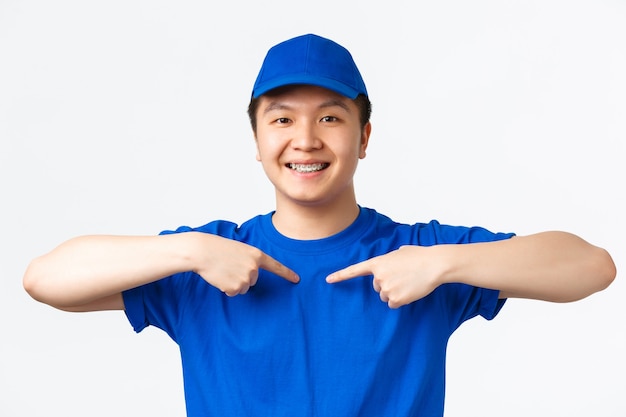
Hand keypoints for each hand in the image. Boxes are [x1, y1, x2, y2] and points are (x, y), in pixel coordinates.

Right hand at [190, 233, 298, 295]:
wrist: (203, 252)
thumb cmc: (218, 248)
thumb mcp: (240, 250)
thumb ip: (250, 260)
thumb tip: (252, 275)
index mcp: (256, 255)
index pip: (275, 266)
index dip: (287, 273)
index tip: (297, 279)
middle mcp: (254, 267)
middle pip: (253, 280)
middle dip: (242, 276)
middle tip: (229, 266)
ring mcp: (246, 278)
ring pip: (244, 287)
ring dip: (234, 282)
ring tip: (224, 270)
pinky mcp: (236, 287)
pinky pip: (234, 292)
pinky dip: (226, 288)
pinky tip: (220, 277)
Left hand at [326, 245, 441, 307]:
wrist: (434, 264)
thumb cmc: (420, 256)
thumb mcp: (401, 252)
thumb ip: (391, 258)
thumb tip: (395, 260)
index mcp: (378, 263)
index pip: (355, 270)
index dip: (340, 276)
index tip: (328, 280)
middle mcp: (378, 277)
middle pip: (376, 288)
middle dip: (387, 284)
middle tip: (402, 277)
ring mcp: (386, 288)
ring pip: (385, 297)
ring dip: (395, 293)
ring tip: (408, 282)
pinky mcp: (395, 299)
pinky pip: (394, 304)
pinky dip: (401, 300)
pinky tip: (410, 291)